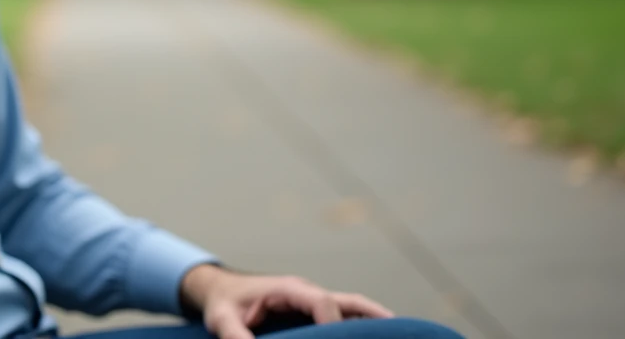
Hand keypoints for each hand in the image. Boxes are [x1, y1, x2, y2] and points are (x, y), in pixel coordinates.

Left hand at [180, 265, 393, 338]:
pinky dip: (365, 324)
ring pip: (355, 309)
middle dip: (373, 321)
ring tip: (403, 335)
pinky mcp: (314, 314)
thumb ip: (237, 336)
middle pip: (349, 303)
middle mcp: (307, 293)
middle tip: (400, 337)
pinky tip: (382, 334)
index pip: (322, 302)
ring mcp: (314, 302)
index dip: (335, 323)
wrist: (221, 291)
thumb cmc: (223, 304)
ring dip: (376, 322)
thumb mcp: (222, 320)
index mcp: (289, 289)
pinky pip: (347, 316)